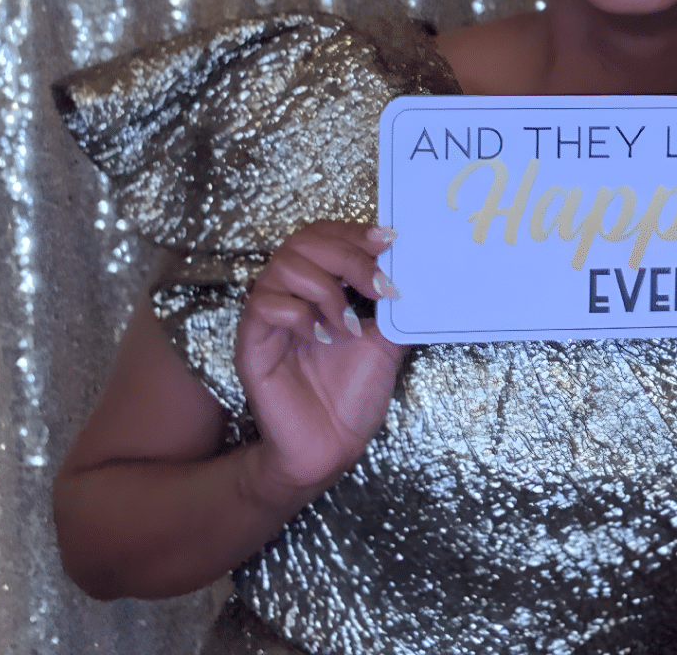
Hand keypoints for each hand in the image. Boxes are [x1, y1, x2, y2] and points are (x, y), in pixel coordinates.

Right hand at [235, 221, 406, 499]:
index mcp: (320, 287)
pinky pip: (265, 305)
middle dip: (347, 256)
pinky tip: (324, 338)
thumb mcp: (386, 342)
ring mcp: (269, 318)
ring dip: (326, 289)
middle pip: (303, 241)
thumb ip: (395, 307)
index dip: (353, 231)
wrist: (331, 445)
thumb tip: (424, 274)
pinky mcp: (252, 344)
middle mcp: (291, 295)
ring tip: (350, 324)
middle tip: (378, 287)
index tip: (389, 239)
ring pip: (283, 266)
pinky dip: (300, 314)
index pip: (325, 235)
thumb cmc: (352, 394)